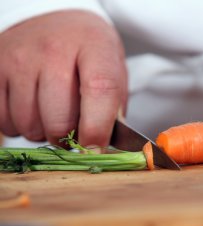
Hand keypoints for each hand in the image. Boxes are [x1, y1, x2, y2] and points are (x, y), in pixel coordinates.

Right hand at [0, 10, 126, 145]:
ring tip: (52, 114)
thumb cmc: (88, 51)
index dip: (98, 128)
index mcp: (94, 47)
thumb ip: (114, 107)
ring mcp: (19, 59)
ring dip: (42, 133)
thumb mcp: (113, 69)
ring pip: (29, 125)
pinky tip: (31, 109)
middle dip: (68, 139)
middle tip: (73, 132)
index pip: (100, 91)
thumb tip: (101, 148)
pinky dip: (19, 125)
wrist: (54, 19)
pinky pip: (4, 121)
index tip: (95, 149)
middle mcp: (53, 50)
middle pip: (59, 119)